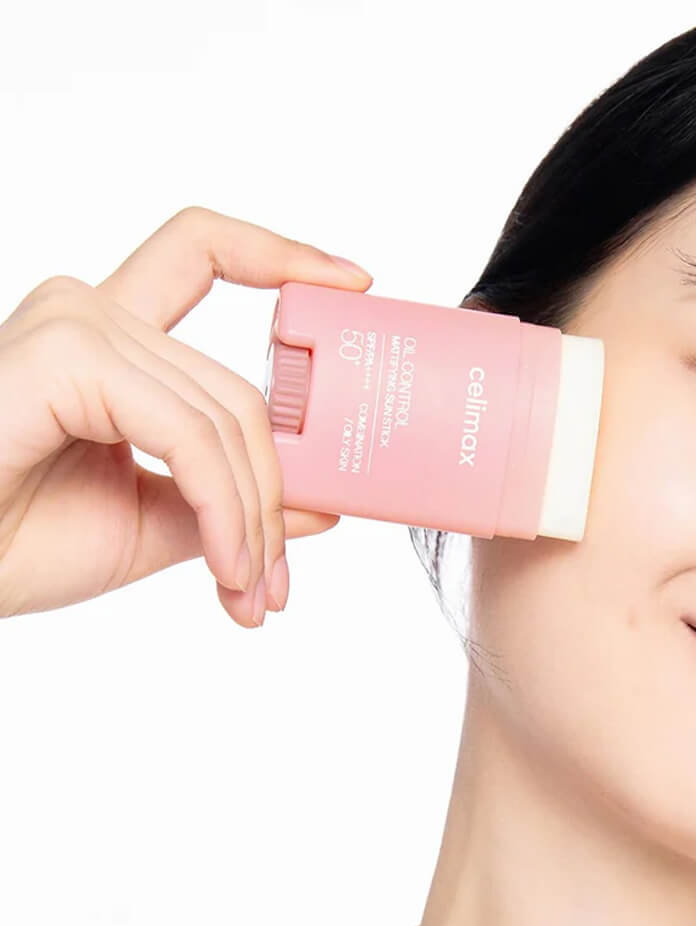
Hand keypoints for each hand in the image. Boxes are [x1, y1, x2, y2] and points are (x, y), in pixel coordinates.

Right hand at [0, 205, 372, 625]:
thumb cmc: (15, 542)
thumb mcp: (154, 522)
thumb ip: (233, 501)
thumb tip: (324, 504)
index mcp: (111, 341)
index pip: (202, 257)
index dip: (281, 255)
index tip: (352, 281)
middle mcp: (92, 316)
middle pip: (240, 391)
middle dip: (272, 498)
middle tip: (274, 583)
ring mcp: (75, 325)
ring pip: (226, 417)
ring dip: (251, 518)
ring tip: (247, 590)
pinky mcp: (63, 354)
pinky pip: (189, 433)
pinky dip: (222, 506)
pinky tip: (225, 564)